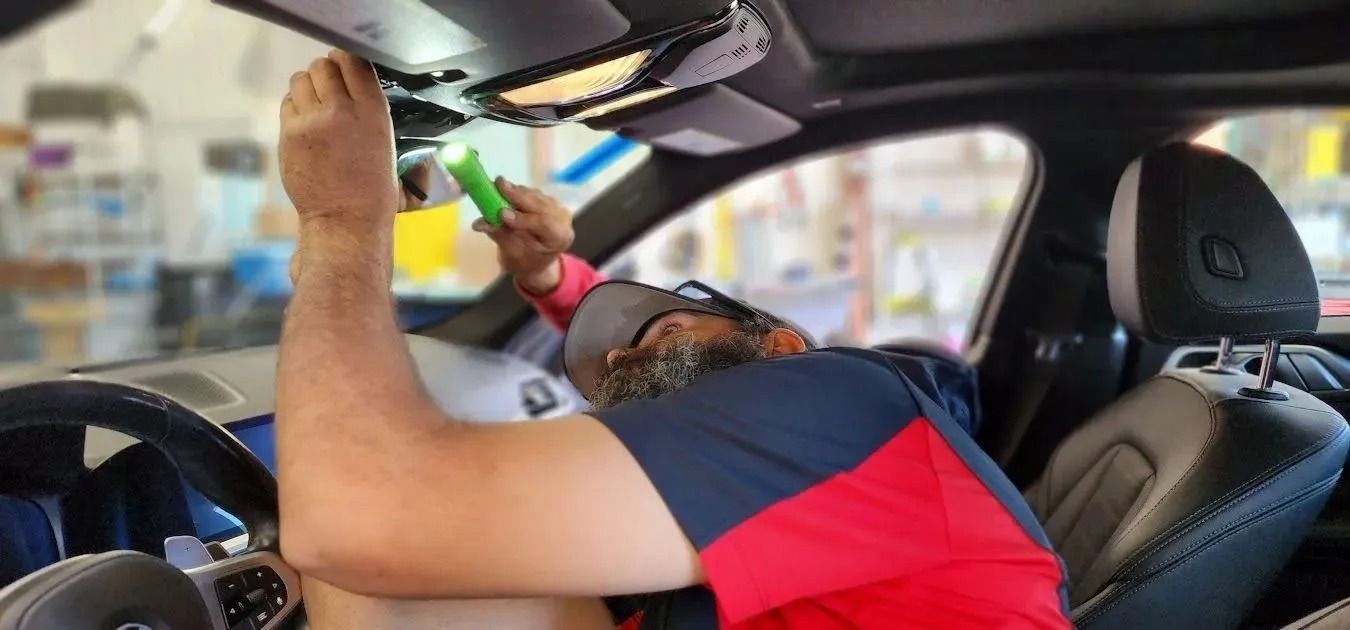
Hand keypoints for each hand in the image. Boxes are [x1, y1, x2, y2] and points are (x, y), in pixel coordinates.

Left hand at [279, 50, 397, 230]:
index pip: (353, 60)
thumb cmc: (371, 186)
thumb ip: (366, 107)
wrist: (346, 219)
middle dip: (325, 74)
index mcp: (373, 110)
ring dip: (308, 87)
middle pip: (323, 65)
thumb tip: (347, 82)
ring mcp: (312, 121)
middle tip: (329, 92)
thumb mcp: (384, 140)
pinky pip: (287, 103)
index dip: (346, 61)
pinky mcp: (289, 133)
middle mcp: (342, 110)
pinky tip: (305, 125)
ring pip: (301, 79)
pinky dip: (295, 108)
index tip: (344, 69)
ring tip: (315, 107)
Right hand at [473, 178, 575, 294]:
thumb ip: (499, 236)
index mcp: (560, 238)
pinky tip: (503, 190)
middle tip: (498, 184)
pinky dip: (516, 191)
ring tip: (496, 186)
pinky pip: (530, 193)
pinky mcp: (546, 200)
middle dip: (517, 195)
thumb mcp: (512, 255)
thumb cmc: (526, 263)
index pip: (544, 224)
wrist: (535, 262)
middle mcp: (562, 220)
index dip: (523, 218)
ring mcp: (556, 208)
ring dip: (515, 191)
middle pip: (540, 204)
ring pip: (534, 195)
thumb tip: (479, 223)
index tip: (502, 213)